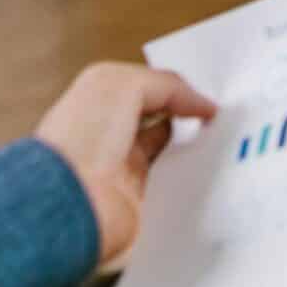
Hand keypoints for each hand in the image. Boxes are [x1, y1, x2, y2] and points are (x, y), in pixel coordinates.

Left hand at [33, 63, 217, 271]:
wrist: (71, 201)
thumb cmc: (78, 140)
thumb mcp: (124, 85)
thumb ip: (166, 85)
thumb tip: (198, 103)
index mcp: (96, 103)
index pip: (144, 89)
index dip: (174, 89)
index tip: (204, 92)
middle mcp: (106, 137)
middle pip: (157, 121)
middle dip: (185, 117)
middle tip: (215, 113)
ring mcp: (119, 171)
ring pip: (167, 154)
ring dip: (189, 148)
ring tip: (216, 138)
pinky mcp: (134, 202)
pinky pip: (169, 186)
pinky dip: (187, 178)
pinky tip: (202, 169)